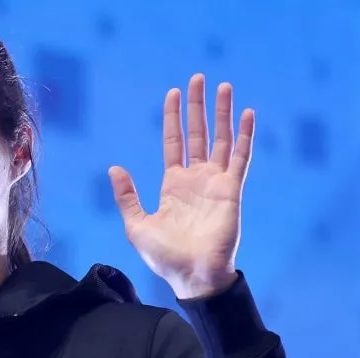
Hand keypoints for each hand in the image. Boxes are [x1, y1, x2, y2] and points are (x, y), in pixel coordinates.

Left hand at [109, 74, 254, 299]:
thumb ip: (127, 196)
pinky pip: (240, 157)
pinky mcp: (232, 190)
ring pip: (221, 139)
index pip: (174, 142)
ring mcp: (216, 183)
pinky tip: (246, 113)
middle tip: (198, 78)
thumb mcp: (136, 225)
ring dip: (222, 113)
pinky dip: (244, 135)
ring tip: (224, 86)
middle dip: (198, 107)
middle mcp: (196, 179)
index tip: (173, 92)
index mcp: (173, 185)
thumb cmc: (165, 256)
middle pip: (197, 133)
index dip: (174, 118)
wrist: (192, 276)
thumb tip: (114, 168)